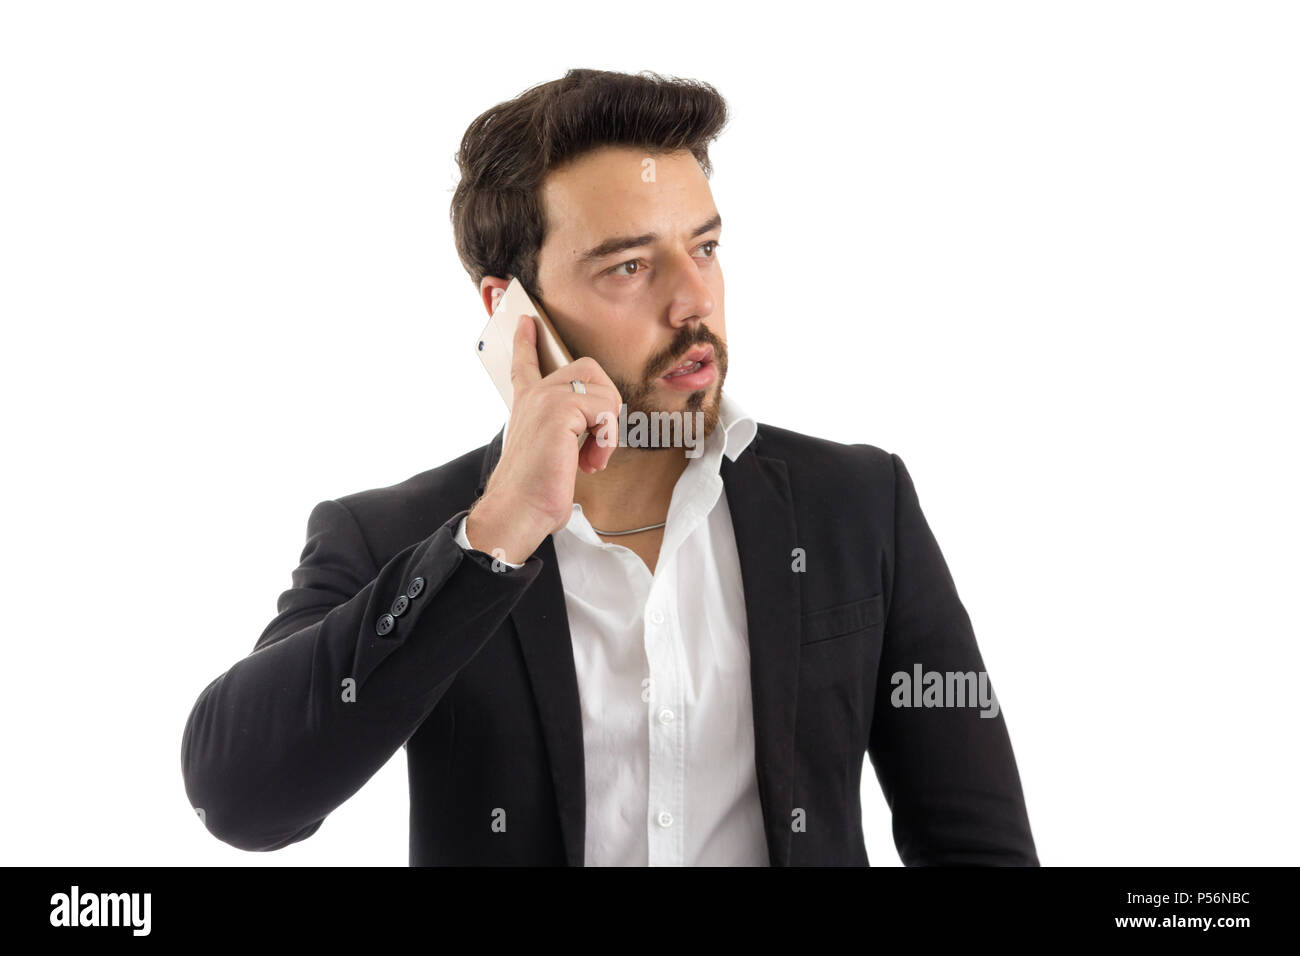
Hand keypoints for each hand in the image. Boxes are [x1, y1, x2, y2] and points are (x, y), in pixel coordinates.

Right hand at [466, 313, 620, 562]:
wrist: (517, 512)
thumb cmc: (533, 495)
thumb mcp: (548, 457)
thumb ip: (564, 436)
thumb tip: (591, 437)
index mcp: (525, 405)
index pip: (525, 364)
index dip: (526, 342)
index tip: (526, 322)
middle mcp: (533, 396)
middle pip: (588, 369)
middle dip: (606, 403)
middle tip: (597, 441)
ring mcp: (545, 398)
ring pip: (603, 389)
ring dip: (608, 428)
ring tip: (591, 458)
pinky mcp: (560, 409)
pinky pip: (605, 408)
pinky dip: (607, 439)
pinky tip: (590, 462)